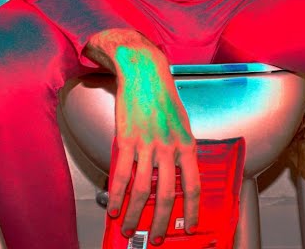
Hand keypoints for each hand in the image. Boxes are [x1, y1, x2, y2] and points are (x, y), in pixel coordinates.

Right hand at [102, 42, 200, 243]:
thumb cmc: (163, 96)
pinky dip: (116, 194)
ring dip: (133, 213)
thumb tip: (177, 175)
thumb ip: (180, 149)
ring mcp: (146, 145)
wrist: (144, 72)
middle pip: (165, 195)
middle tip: (155, 237)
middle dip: (159, 222)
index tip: (189, 226)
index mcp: (186, 144)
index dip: (191, 210)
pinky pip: (120, 174)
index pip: (192, 186)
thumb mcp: (182, 123)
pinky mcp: (125, 140)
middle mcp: (168, 147)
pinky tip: (113, 206)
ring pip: (141, 190)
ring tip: (128, 226)